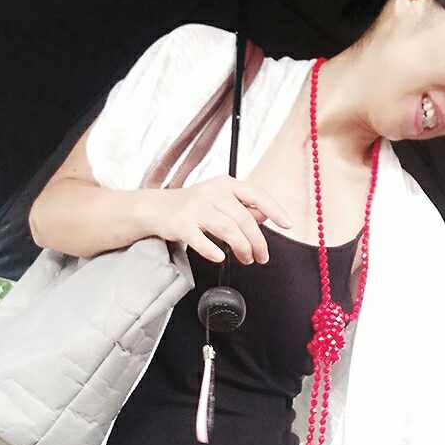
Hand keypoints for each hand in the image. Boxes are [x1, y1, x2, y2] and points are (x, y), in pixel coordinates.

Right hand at [154, 175, 292, 265]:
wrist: (156, 208)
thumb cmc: (193, 206)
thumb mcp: (220, 200)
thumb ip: (243, 207)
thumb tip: (266, 216)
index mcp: (226, 184)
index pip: (256, 195)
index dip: (275, 210)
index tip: (288, 224)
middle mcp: (212, 192)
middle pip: (244, 219)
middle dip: (257, 242)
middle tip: (261, 257)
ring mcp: (196, 207)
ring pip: (228, 229)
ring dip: (242, 248)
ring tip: (246, 260)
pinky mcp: (181, 224)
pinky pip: (201, 240)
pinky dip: (213, 251)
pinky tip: (220, 258)